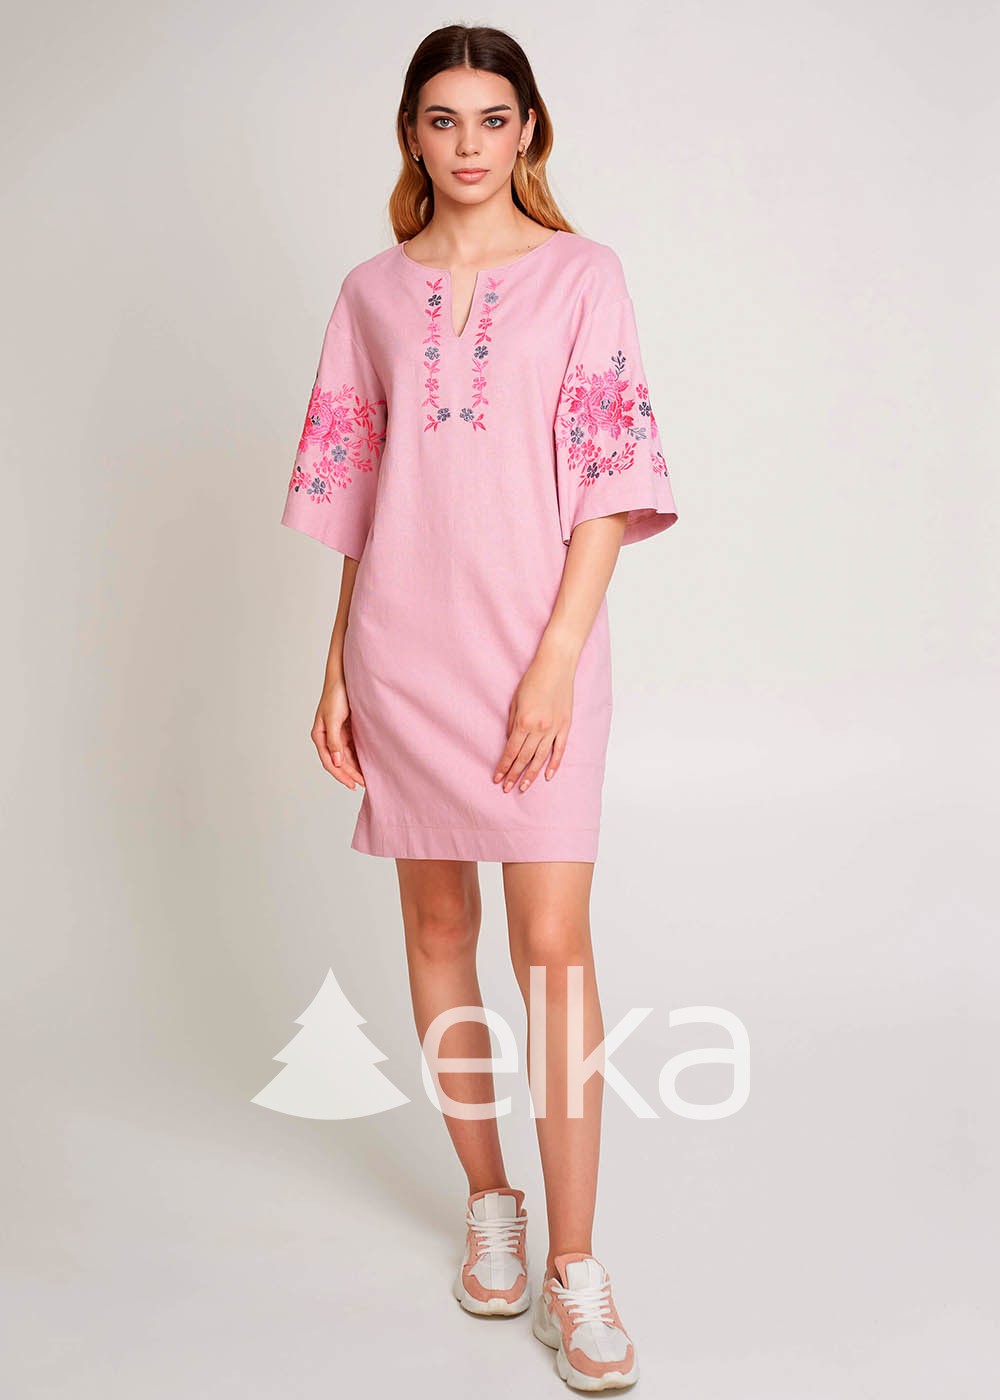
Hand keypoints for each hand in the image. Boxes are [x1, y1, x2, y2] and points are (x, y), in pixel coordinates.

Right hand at [312, 680, 365, 789]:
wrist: (345, 676)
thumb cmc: (336, 694)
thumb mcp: (334, 718)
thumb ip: (334, 741)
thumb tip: (337, 762)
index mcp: (320, 735)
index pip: (329, 761)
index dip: (340, 775)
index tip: (352, 784)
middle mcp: (327, 736)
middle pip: (338, 761)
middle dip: (350, 774)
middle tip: (364, 784)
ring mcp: (338, 733)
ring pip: (346, 756)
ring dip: (355, 767)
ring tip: (366, 778)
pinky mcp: (347, 728)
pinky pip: (353, 747)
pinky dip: (359, 756)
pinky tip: (366, 763)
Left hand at [494, 652, 574, 792]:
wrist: (556, 666)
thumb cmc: (532, 679)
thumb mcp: (515, 701)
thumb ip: (512, 724)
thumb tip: (510, 742)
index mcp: (524, 722)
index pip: (511, 752)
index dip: (503, 767)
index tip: (497, 778)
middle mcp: (539, 729)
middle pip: (524, 758)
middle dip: (514, 774)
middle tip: (507, 788)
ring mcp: (554, 729)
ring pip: (541, 758)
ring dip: (531, 774)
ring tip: (523, 787)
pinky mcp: (565, 726)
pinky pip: (559, 750)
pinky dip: (553, 764)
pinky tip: (547, 776)